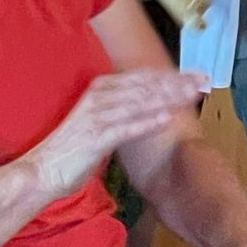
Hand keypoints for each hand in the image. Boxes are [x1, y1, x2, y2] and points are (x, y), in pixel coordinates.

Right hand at [26, 69, 208, 199]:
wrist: (42, 171)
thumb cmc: (74, 149)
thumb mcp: (101, 120)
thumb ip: (123, 109)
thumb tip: (152, 103)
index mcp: (101, 88)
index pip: (143, 77)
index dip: (172, 75)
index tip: (196, 75)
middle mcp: (99, 96)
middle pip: (146, 85)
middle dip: (177, 82)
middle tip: (203, 81)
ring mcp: (96, 115)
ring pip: (139, 102)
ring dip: (168, 97)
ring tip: (192, 95)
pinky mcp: (94, 137)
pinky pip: (125, 127)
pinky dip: (146, 122)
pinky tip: (167, 118)